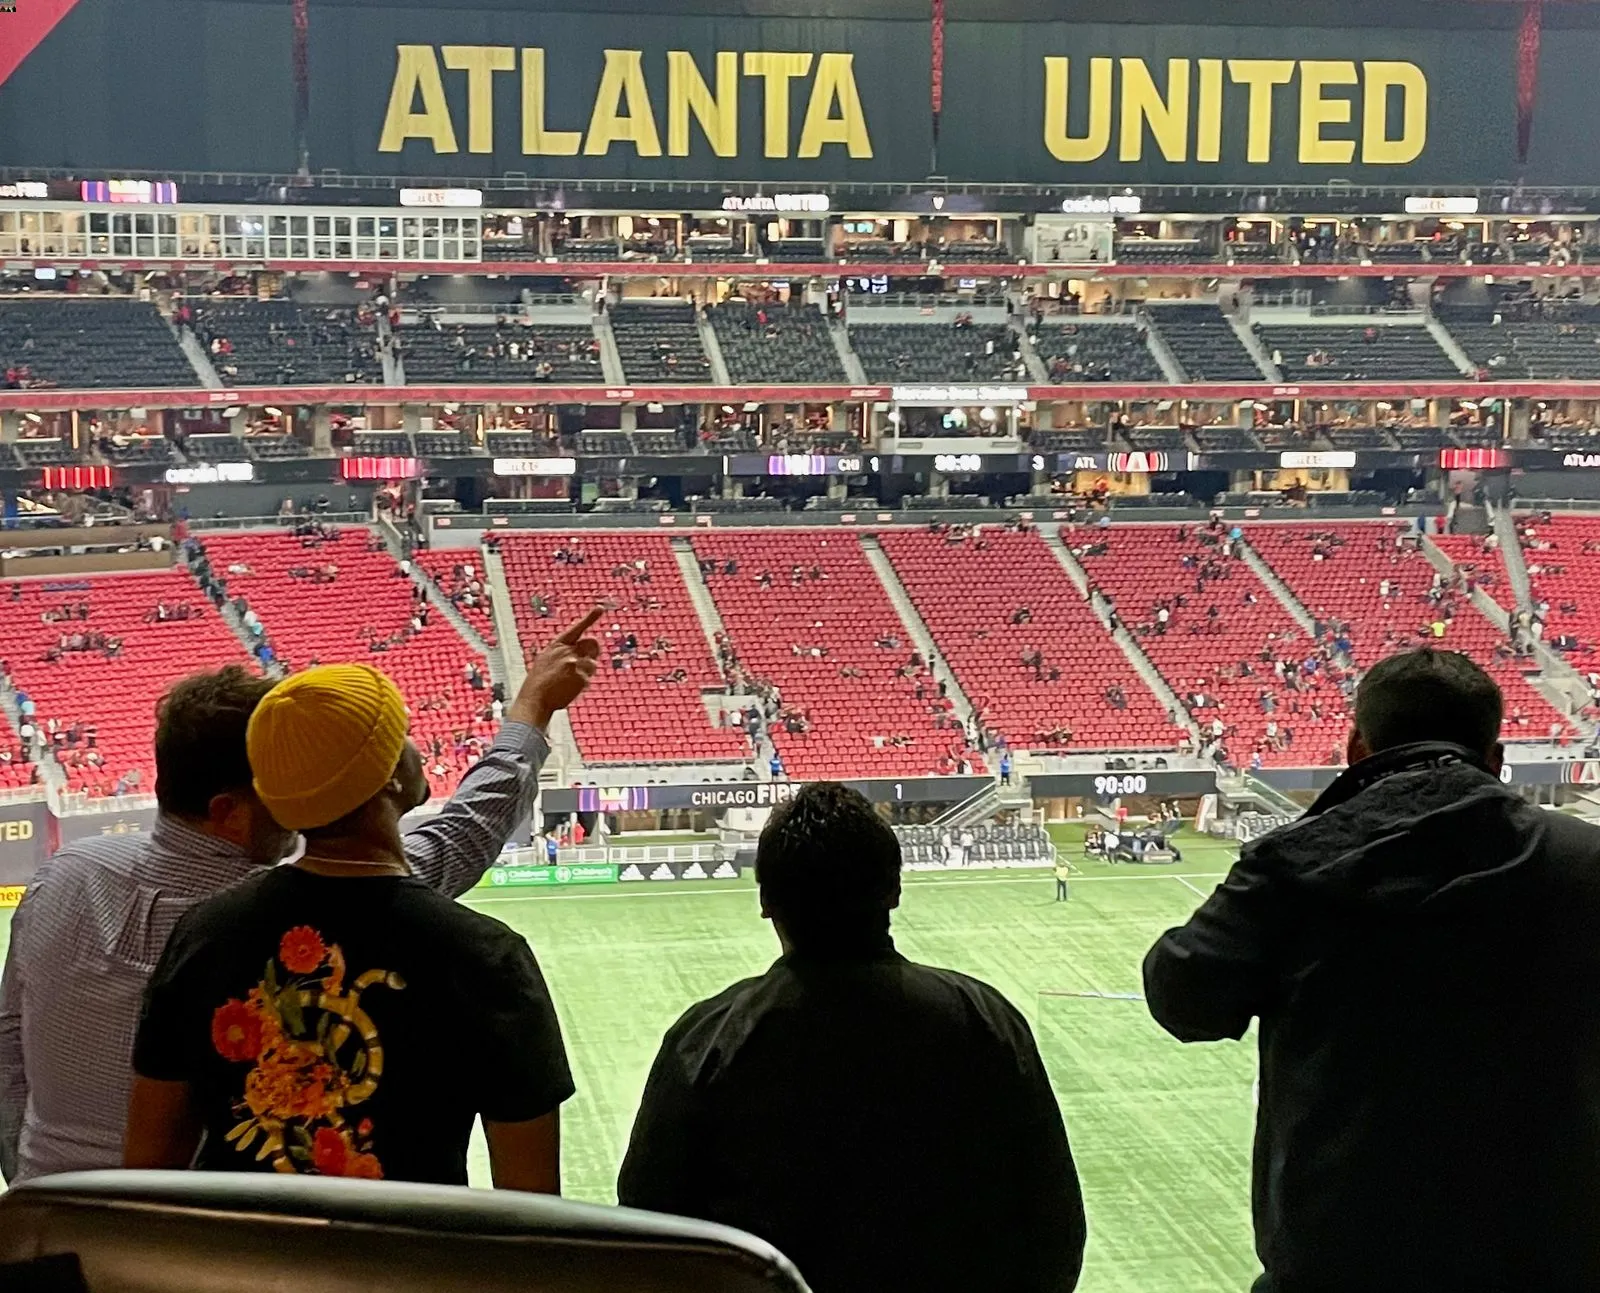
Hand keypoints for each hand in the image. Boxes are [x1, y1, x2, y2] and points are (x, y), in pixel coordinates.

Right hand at [510, 607, 602, 730]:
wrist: (534, 700)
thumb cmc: (538, 684)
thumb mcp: (545, 662)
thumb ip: (561, 654)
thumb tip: (579, 655)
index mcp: (557, 645)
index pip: (576, 629)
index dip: (590, 618)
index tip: (600, 608)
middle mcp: (567, 651)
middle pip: (593, 643)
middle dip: (593, 651)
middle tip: (585, 663)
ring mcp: (574, 663)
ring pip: (593, 663)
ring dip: (586, 672)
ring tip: (570, 681)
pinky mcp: (580, 676)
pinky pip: (589, 679)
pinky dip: (582, 685)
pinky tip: (569, 690)